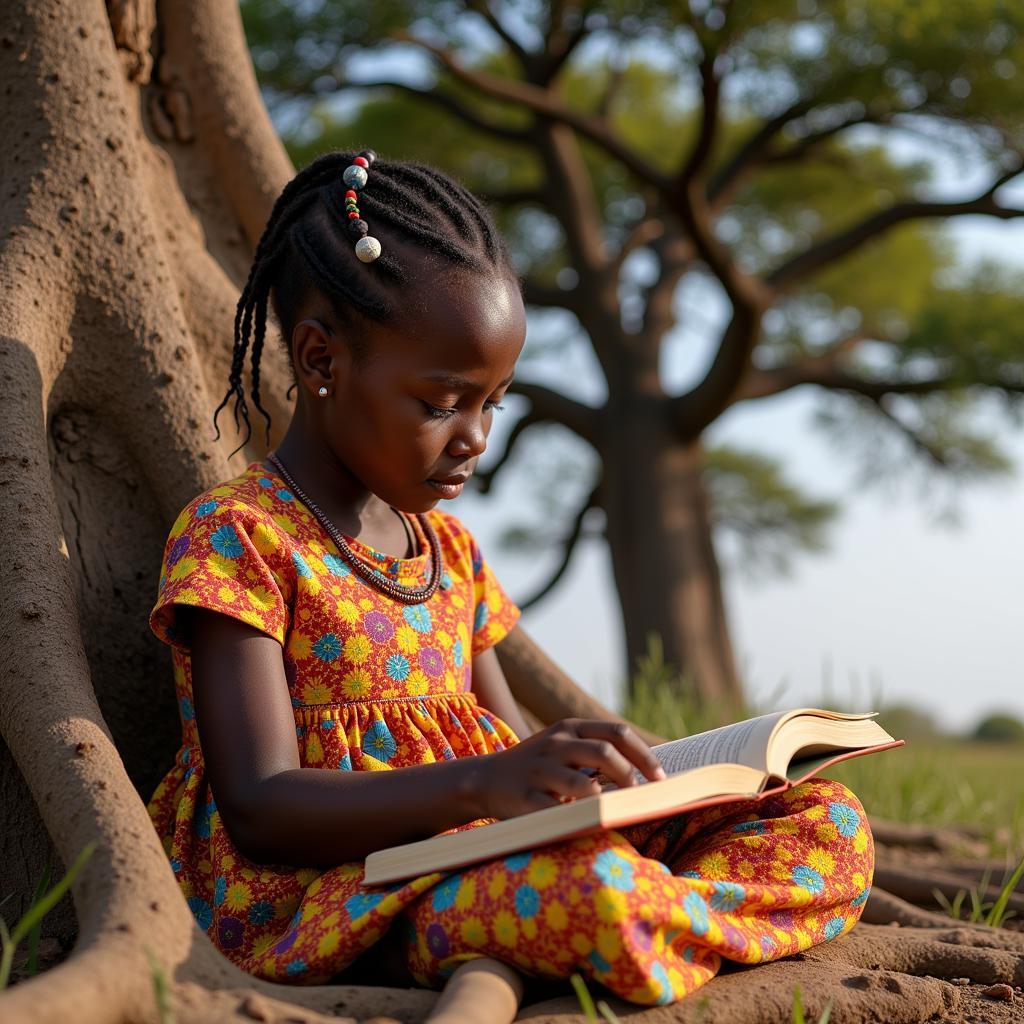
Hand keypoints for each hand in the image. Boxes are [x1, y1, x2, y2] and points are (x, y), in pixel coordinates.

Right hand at [472, 719, 665, 819]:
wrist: (485, 779)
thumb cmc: (539, 768)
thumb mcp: (564, 748)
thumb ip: (597, 752)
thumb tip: (648, 772)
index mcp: (569, 728)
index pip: (616, 732)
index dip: (645, 755)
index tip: (661, 779)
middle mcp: (554, 743)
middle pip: (604, 753)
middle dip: (630, 778)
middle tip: (638, 799)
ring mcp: (537, 769)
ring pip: (583, 784)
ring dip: (604, 801)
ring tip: (611, 812)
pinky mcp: (523, 797)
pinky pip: (557, 811)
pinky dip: (576, 820)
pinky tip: (585, 825)